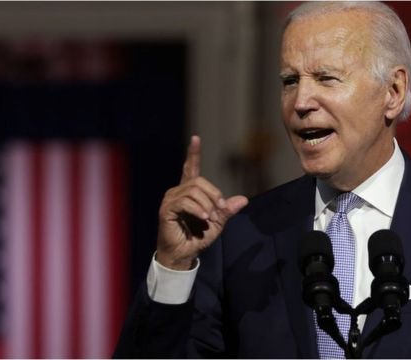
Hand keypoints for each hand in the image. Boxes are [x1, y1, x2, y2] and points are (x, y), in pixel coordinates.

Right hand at [156, 135, 248, 269]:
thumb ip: (227, 210)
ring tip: (210, 218)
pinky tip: (204, 218)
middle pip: (199, 181)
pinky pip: (185, 202)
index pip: (190, 168)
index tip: (196, 138)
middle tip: (220, 209)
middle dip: (214, 193)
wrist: (184, 254)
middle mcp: (177, 192)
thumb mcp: (218, 222)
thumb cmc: (198, 238)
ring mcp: (170, 200)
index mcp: (189, 192)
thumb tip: (244, 199)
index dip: (193, 153)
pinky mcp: (166, 209)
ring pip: (194, 190)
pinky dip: (198, 209)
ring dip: (207, 204)